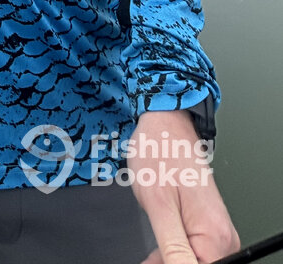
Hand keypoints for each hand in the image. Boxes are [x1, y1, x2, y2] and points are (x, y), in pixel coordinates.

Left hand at [129, 110, 238, 263]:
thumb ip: (173, 247)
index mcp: (214, 235)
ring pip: (193, 260)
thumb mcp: (158, 205)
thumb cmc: (159, 153)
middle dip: (169, 262)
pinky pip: (194, 249)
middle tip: (149, 252)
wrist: (165, 124)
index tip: (152, 259)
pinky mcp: (209, 225)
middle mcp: (223, 236)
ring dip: (170, 257)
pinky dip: (174, 249)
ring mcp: (217, 230)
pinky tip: (161, 240)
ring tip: (153, 240)